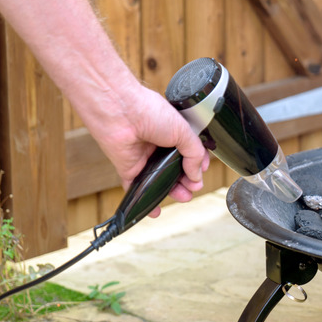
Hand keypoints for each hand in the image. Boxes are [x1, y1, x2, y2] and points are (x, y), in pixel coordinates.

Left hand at [77, 82, 209, 217]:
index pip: (191, 153)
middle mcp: (160, 145)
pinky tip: (155, 210)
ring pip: (161, 180)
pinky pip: (139, 188)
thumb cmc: (148, 110)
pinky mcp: (129, 169)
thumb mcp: (183, 131)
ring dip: (173, 191)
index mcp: (174, 132)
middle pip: (177, 170)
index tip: (202, 170)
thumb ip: (194, 154)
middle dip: (188, 181)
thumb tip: (197, 174)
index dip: (198, 164)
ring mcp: (145, 158)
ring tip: (184, 197)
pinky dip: (146, 200)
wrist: (119, 111)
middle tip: (193, 187)